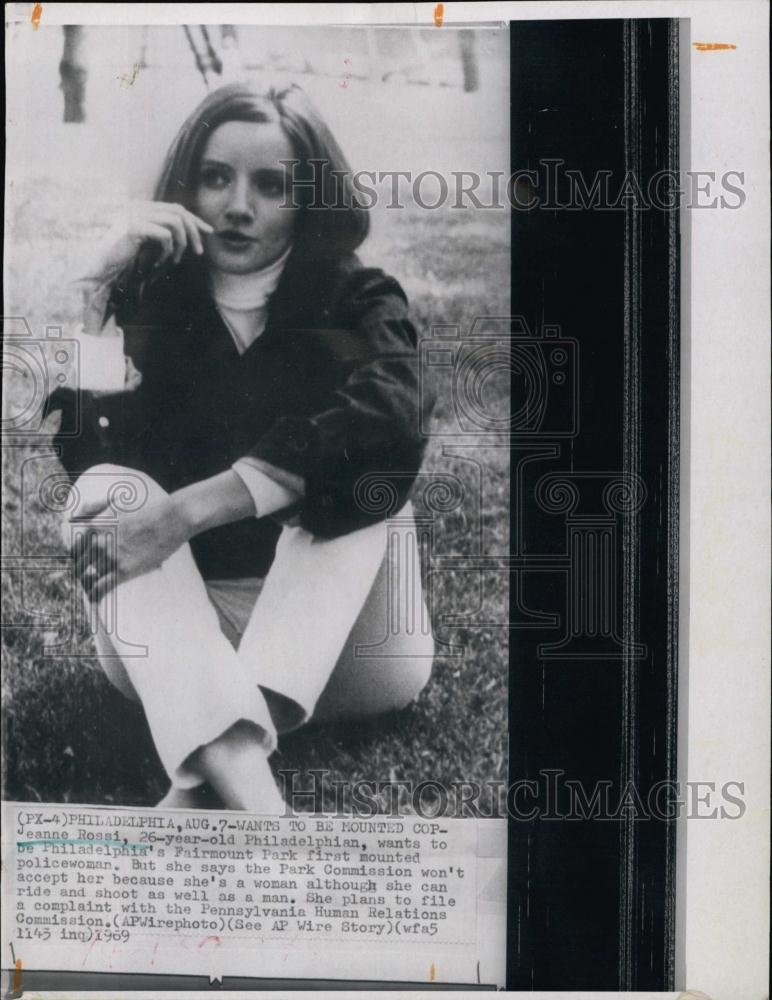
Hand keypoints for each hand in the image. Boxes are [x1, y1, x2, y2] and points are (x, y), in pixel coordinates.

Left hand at [70, 492, 191, 601]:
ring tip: (93, 590)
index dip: (77, 560)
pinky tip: (95, 599)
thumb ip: (93, 508)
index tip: (83, 566)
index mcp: (94, 526)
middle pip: (79, 566)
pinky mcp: (123, 570)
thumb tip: (75, 517)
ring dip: (88, 586)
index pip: (74, 550)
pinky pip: (100, 587)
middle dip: (81, 574)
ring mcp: (109, 557)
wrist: (171, 518)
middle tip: (88, 580)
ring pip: (87, 578)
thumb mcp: (116, 502)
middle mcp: (97, 542)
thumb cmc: (148, 508)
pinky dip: (95, 595)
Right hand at [79, 201, 213, 285]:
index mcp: (144, 208)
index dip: (195, 220)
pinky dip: (167, 251)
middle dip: (193, 232)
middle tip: (199, 252)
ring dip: (181, 244)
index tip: (209, 232)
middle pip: (179, 212)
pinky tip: (159, 262)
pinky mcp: (134, 227)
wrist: (102, 265)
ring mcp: (135, 215)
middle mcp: (140, 207)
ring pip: (175, 223)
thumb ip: (165, 233)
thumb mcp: (150, 242)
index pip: (177, 208)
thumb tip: (192, 234)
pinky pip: (165, 235)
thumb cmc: (126, 257)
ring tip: (174, 260)